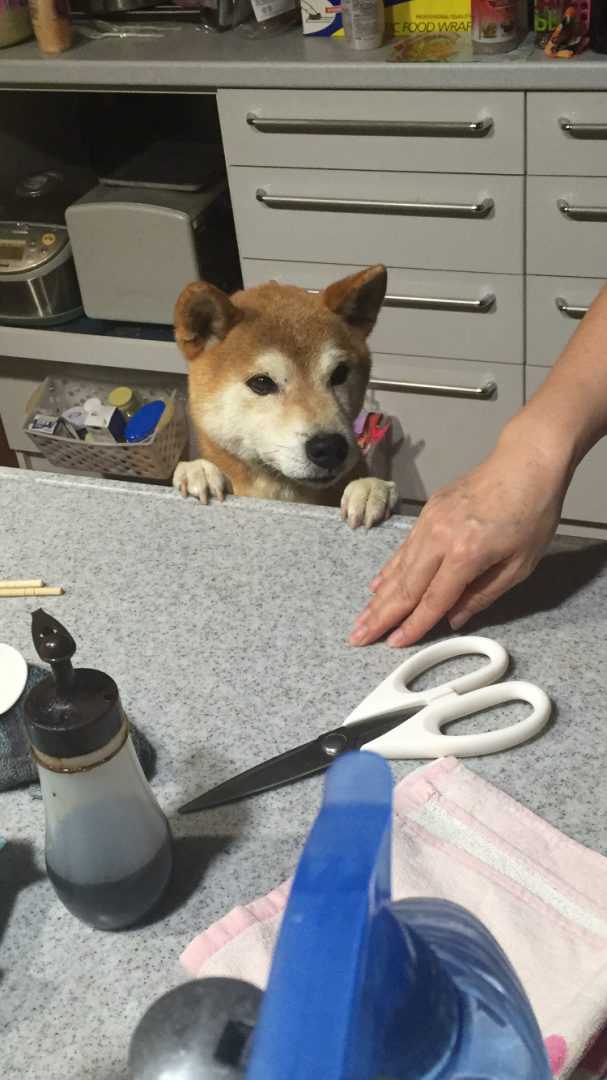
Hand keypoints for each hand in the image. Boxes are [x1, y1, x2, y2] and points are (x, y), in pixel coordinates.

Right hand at [349, 433, 567, 647]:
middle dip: (381, 616)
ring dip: (379, 596)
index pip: (433, 599)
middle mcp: (440, 537)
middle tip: (358, 637)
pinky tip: (377, 586)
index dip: (413, 625)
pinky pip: (404, 548)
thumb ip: (484, 594)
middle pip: (406, 586)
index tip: (394, 643)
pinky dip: (389, 569)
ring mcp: (430, 521)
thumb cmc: (532, 510)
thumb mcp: (520, 564)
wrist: (526, 461)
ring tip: (362, 619)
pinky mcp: (428, 511)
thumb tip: (455, 617)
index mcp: (466, 553)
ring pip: (400, 568)